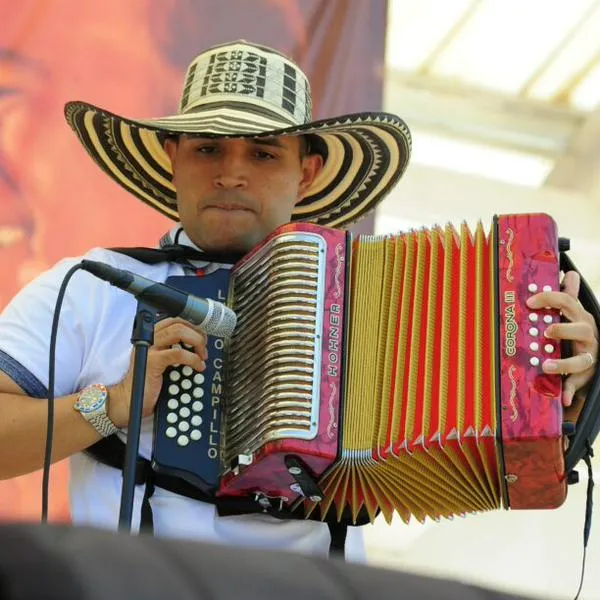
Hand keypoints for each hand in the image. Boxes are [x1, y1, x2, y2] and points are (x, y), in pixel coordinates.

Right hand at [108, 317, 207, 427]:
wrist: (130, 399)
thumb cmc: (147, 381)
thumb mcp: (162, 360)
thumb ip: (174, 349)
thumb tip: (197, 343)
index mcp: (152, 336)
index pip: (175, 321)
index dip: (193, 327)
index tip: (202, 338)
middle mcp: (150, 338)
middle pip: (179, 323)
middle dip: (197, 334)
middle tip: (203, 349)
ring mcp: (150, 348)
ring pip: (179, 332)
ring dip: (196, 342)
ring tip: (202, 356)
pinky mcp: (152, 361)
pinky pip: (178, 353)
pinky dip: (193, 359)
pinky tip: (198, 366)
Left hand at [526, 271, 598, 406]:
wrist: (593, 354)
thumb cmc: (575, 330)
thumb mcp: (572, 312)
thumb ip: (567, 294)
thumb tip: (568, 272)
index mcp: (579, 317)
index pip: (567, 302)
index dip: (549, 298)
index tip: (529, 301)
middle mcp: (587, 334)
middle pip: (580, 329)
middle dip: (563, 329)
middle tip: (545, 331)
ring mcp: (588, 355)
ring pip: (581, 360)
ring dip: (564, 364)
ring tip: (547, 365)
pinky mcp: (585, 374)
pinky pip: (579, 383)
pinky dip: (570, 391)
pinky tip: (562, 398)